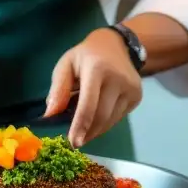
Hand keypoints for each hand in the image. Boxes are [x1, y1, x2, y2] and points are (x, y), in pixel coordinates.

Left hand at [45, 28, 141, 147]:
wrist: (116, 44)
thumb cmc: (85, 56)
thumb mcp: (66, 64)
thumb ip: (58, 89)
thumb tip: (50, 114)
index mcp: (97, 69)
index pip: (89, 104)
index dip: (80, 126)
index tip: (73, 142)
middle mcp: (118, 79)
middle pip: (102, 116)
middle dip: (88, 133)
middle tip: (76, 141)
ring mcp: (131, 88)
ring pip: (111, 120)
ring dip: (96, 130)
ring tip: (84, 132)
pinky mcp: (137, 96)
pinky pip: (119, 117)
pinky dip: (105, 123)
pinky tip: (96, 120)